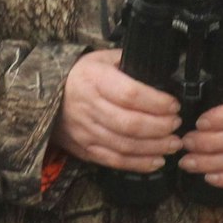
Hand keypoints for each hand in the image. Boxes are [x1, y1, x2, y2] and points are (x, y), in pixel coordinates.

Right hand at [51, 50, 181, 171]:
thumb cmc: (82, 76)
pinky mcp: (85, 149)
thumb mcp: (102, 59)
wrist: (45, 96)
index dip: (156, 102)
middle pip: (130, 124)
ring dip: (154, 147)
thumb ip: (129, 62)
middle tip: (177, 125)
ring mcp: (85, 131)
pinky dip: (138, 163)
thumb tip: (162, 69)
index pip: (130, 94)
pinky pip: (114, 161)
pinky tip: (156, 160)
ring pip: (124, 145)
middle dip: (160, 127)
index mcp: (94, 79)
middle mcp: (88, 106)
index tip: (173, 105)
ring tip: (173, 143)